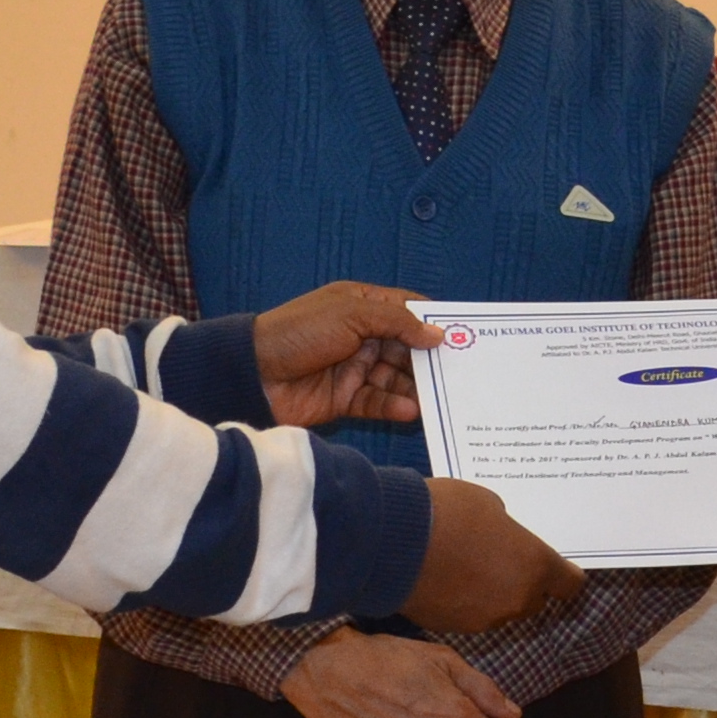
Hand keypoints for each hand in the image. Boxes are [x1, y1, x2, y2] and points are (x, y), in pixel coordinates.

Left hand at [250, 280, 440, 429]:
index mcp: (361, 306)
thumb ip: (397, 322)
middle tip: (459, 374)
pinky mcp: (345, 399)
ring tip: (436, 399)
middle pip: (406, 348)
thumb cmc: (299, 332)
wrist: (252, 373)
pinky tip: (409, 411)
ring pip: (395, 379)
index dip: (433, 321)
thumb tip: (437, 334)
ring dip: (414, 388)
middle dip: (429, 361)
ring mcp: (354, 369)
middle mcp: (362, 336)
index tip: (464, 335)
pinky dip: (394, 406)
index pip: (406, 311)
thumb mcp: (351, 315)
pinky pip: (377, 402)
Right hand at [405, 479, 586, 630]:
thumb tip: (503, 539)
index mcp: (535, 566)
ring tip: (465, 567)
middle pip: (533, 599)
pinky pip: (468, 615)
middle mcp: (516, 600)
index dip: (564, 575)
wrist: (391, 541)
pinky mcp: (452, 628)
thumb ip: (507, 530)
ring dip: (491, 594)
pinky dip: (462, 602)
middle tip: (500, 560)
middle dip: (523, 582)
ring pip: (499, 610)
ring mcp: (483, 619)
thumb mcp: (489, 504)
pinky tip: (444, 580)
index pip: (570, 585)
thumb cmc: (447, 512)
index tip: (558, 568)